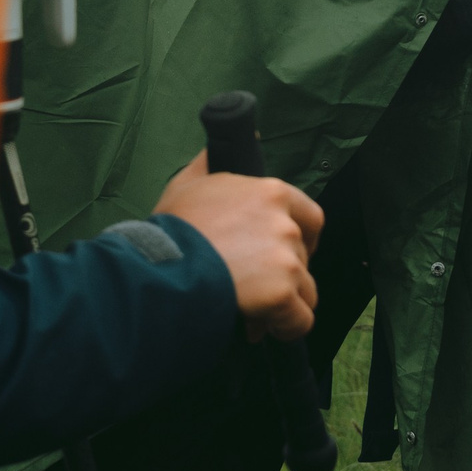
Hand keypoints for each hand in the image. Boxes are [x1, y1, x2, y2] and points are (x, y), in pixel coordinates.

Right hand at [155, 156, 323, 341]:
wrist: (161, 267)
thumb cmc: (171, 228)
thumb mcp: (188, 184)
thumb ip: (210, 162)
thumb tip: (223, 141)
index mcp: (271, 193)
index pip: (310, 218)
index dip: (301, 240)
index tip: (285, 255)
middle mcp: (285, 223)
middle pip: (303, 257)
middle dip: (283, 276)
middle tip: (255, 289)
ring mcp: (286, 258)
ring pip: (304, 290)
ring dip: (284, 303)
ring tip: (255, 313)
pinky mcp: (281, 292)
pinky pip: (300, 320)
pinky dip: (286, 328)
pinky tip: (264, 329)